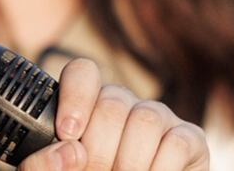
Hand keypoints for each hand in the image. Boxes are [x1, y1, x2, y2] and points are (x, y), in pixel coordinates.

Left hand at [18, 60, 209, 170]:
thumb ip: (44, 164)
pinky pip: (176, 142)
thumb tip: (67, 149)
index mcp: (87, 105)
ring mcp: (158, 117)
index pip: (82, 72)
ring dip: (130, 161)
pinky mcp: (189, 138)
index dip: (75, 96)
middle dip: (100, 148)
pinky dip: (160, 169)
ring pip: (145, 118)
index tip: (67, 133)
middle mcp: (122, 104)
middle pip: (111, 102)